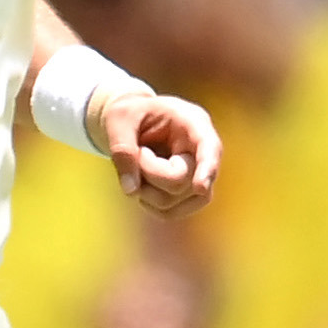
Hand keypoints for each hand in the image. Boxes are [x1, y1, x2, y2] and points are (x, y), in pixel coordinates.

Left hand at [97, 88, 220, 216]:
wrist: (132, 122)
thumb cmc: (128, 114)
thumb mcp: (118, 120)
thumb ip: (122, 148)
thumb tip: (131, 190)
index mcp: (193, 122)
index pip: (209, 147)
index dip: (207, 168)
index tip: (200, 187)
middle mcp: (201, 150)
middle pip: (182, 181)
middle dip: (151, 173)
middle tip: (138, 153)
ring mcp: (198, 175)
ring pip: (176, 202)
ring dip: (147, 190)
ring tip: (137, 167)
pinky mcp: (188, 195)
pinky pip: (170, 212)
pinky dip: (149, 203)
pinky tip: (140, 184)